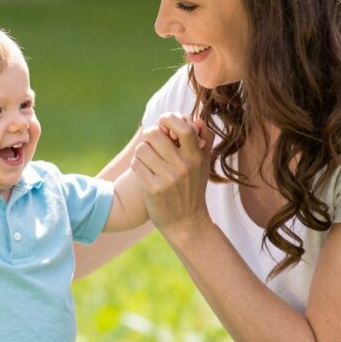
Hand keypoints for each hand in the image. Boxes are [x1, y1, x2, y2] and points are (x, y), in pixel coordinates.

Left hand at [132, 112, 213, 237]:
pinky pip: (136, 164)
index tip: (164, 122)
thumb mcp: (204, 164)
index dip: (169, 118)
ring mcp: (167, 178)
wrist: (186, 222)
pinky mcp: (153, 189)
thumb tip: (197, 121)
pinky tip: (144, 171)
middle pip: (154, 134)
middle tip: (151, 142)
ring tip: (148, 159)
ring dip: (142, 151)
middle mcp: (183, 166)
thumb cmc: (193, 189)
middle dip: (149, 135)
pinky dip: (137, 165)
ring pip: (141, 148)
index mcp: (196, 156)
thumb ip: (204, 140)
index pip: (183, 127)